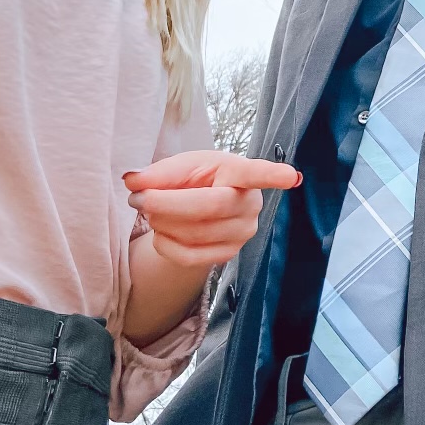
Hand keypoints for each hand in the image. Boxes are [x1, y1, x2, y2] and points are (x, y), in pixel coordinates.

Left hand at [124, 150, 301, 269]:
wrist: (200, 209)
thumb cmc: (196, 180)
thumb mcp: (179, 167)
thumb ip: (157, 173)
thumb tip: (132, 180)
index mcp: (239, 172)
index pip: (258, 173)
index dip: (274, 176)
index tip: (291, 177)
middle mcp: (249, 204)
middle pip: (209, 207)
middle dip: (167, 204)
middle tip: (139, 197)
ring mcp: (242, 233)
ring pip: (195, 234)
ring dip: (161, 223)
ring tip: (150, 212)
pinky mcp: (229, 255)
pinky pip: (190, 257)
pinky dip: (166, 245)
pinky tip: (162, 232)